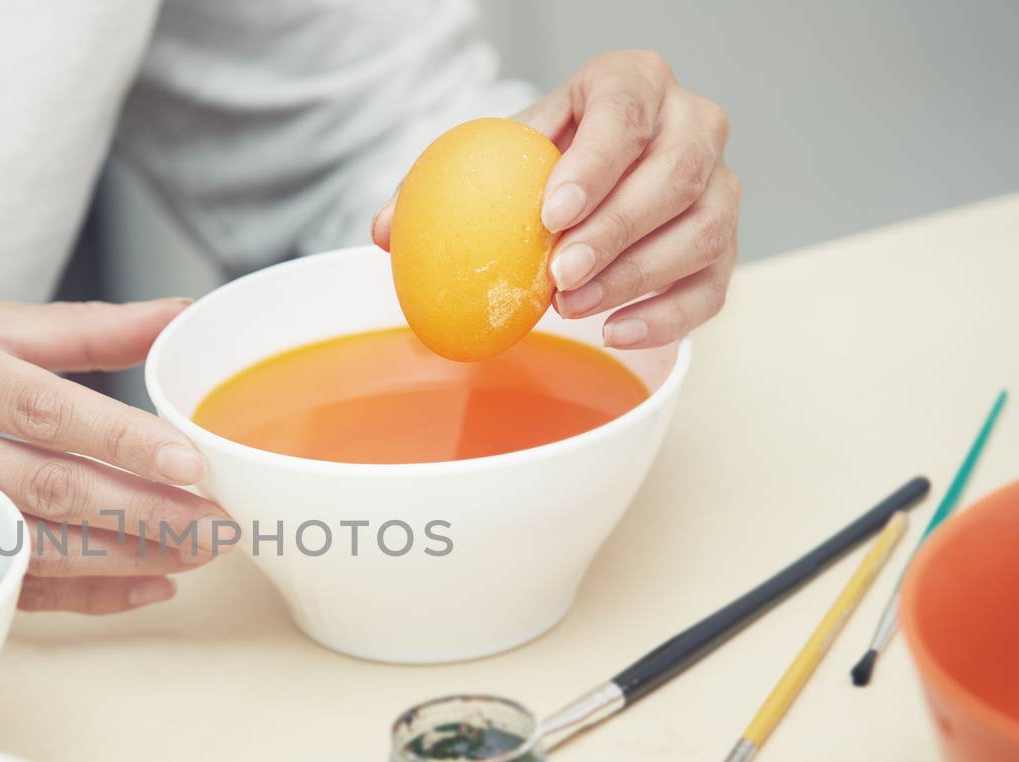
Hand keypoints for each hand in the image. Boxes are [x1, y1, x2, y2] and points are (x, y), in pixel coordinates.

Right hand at [0, 299, 227, 613]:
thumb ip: (80, 330)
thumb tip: (181, 317)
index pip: (44, 408)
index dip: (120, 439)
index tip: (191, 462)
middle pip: (46, 485)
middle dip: (142, 512)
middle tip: (220, 525)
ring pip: (33, 544)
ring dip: (123, 557)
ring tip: (198, 556)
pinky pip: (10, 588)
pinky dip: (83, 594)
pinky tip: (144, 586)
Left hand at [373, 50, 738, 347]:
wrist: (587, 177)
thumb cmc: (537, 163)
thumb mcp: (490, 156)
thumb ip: (436, 188)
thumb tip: (383, 232)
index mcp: (634, 82)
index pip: (626, 112)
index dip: (594, 162)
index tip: (549, 213)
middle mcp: (693, 123)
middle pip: (677, 173)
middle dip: (617, 228)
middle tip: (560, 274)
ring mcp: (720, 184)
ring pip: (703, 229)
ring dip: (636, 276)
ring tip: (572, 305)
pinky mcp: (725, 243)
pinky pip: (713, 284)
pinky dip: (666, 316)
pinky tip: (614, 333)